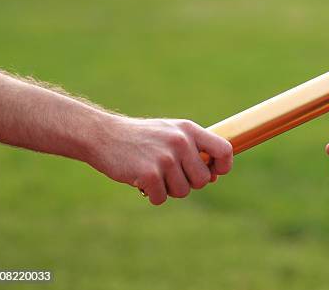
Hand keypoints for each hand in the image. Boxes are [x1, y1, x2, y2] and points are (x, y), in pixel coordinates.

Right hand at [87, 117, 232, 204]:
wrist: (103, 135)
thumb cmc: (141, 137)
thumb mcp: (171, 132)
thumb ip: (194, 149)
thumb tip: (215, 175)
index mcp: (189, 130)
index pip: (224, 149)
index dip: (223, 166)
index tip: (214, 173)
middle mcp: (181, 142)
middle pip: (203, 180)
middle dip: (189, 183)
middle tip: (170, 174)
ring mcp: (165, 158)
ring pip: (183, 192)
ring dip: (169, 189)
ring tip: (154, 174)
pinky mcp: (149, 174)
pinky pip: (162, 198)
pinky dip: (152, 195)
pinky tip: (141, 181)